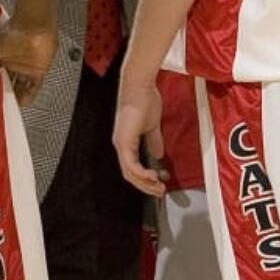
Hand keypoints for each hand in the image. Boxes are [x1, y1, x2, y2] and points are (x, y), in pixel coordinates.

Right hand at [0, 20, 56, 105]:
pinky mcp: (37, 72)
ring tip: (5, 107)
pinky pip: (33, 88)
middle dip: (0, 92)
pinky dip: (28, 96)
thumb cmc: (14, 31)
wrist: (35, 26)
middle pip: (6, 82)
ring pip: (19, 86)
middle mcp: (13, 63)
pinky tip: (22, 104)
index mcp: (1, 55)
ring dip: (14, 95)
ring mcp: (26, 68)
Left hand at [113, 75, 165, 195]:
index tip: (159, 183)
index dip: (145, 179)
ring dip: (145, 183)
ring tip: (158, 188)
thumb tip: (158, 155)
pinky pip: (131, 165)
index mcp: (126, 142)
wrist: (139, 87)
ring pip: (129, 173)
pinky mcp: (124, 142)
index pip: (132, 168)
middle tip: (159, 192)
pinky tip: (153, 176)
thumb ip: (154, 141)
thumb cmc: (145, 101)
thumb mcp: (152, 126)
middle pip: (129, 175)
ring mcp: (121, 144)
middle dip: (146, 186)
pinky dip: (142, 174)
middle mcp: (120, 145)